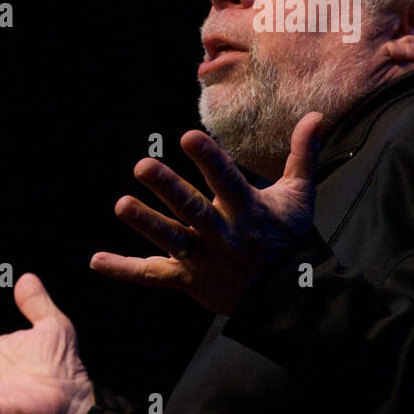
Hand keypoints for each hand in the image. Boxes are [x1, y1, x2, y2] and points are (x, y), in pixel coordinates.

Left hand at [91, 111, 323, 314]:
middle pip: (193, 211)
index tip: (189, 137)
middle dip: (169, 190)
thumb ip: (302, 154)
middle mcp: (225, 237)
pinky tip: (96, 260)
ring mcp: (204, 261)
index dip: (210, 160)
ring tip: (121, 205)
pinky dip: (124, 270)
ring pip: (171, 241)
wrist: (287, 298)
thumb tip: (316, 115)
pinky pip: (152, 276)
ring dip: (146, 224)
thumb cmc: (290, 237)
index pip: (228, 182)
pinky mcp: (187, 281)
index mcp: (250, 213)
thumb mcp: (299, 196)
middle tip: (143, 166)